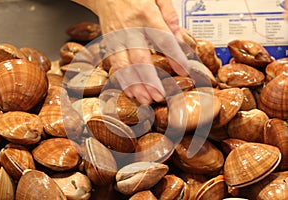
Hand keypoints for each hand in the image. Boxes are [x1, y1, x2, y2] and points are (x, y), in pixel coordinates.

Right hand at [72, 0, 208, 104]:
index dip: (174, 56)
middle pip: (141, 59)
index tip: (184, 70)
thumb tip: (178, 37)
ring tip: (144, 100)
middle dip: (150, 80)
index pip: (163, 39)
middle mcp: (130, 28)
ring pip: (125, 66)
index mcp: (146, 14)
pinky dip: (122, 80)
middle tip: (159, 96)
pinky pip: (115, 65)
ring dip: (135, 85)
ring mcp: (117, 38)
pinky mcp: (109, 43)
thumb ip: (169, 15)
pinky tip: (129, 91)